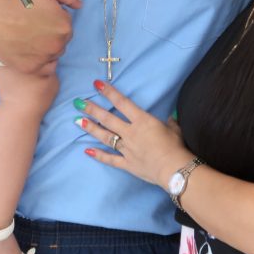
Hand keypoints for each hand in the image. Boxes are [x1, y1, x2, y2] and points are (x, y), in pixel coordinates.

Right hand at [0, 0, 80, 75]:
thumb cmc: (13, 0)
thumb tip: (79, 5)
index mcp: (64, 25)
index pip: (65, 23)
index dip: (52, 18)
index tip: (37, 14)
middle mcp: (58, 44)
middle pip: (60, 39)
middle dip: (50, 33)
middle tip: (30, 24)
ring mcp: (45, 59)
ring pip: (52, 53)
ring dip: (45, 47)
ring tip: (26, 36)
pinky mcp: (31, 69)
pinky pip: (42, 67)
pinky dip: (37, 60)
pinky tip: (24, 50)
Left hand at [74, 79, 189, 187]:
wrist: (174, 169)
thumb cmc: (176, 146)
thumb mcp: (174, 128)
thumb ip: (169, 121)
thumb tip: (171, 117)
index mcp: (142, 121)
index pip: (122, 103)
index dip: (109, 92)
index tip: (97, 84)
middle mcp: (131, 133)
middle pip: (107, 119)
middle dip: (92, 110)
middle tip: (78, 103)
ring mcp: (127, 149)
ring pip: (105, 137)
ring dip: (91, 128)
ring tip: (78, 121)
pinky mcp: (127, 164)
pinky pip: (110, 159)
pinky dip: (99, 155)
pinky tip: (87, 151)